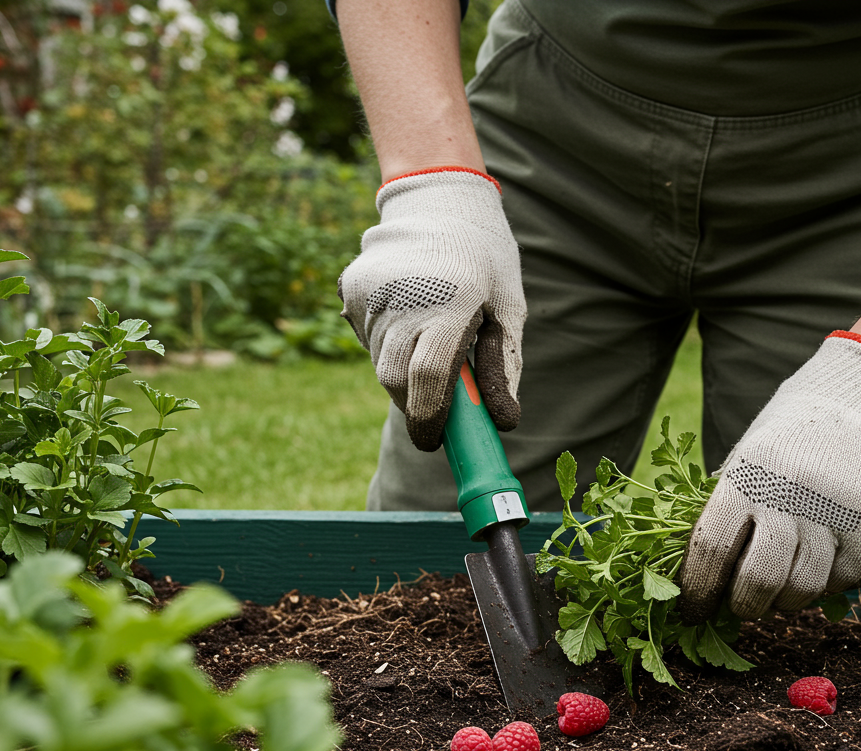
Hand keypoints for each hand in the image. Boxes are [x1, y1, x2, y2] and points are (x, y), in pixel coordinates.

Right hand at [339, 168, 525, 450]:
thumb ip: (503, 367)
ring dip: (403, 372)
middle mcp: (405, 298)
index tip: (436, 442)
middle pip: (396, 379)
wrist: (439, 198)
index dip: (430, 419)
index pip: (427, 379)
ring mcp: (372, 292)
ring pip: (380, 361)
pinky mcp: (352, 288)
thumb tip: (504, 422)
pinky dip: (387, 344)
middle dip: (414, 403)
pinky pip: (366, 337)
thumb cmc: (486, 258)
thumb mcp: (508, 308)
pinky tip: (409, 317)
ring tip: (427, 341)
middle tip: (435, 405)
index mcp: (451, 304)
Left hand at [679, 333, 860, 621]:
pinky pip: (842, 578)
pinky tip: (817, 567)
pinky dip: (826, 584)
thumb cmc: (790, 437)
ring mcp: (835, 510)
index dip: (698, 589)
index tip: (693, 609)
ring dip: (786, 600)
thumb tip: (704, 578)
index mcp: (748, 475)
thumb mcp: (747, 459)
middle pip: (759, 579)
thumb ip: (729, 512)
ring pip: (804, 588)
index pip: (712, 548)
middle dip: (745, 606)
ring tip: (780, 589)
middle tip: (742, 606)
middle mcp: (790, 494)